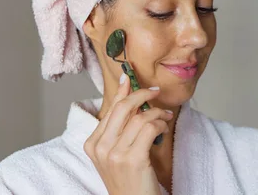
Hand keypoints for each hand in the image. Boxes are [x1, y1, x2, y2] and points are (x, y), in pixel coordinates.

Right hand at [84, 74, 171, 194]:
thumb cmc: (129, 179)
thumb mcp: (117, 152)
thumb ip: (121, 127)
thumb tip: (128, 95)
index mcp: (92, 144)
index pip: (109, 109)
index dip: (122, 91)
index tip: (130, 78)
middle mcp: (100, 148)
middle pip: (122, 107)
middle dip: (141, 94)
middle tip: (155, 91)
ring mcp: (114, 154)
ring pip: (140, 117)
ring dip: (157, 113)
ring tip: (165, 117)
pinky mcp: (133, 159)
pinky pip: (150, 128)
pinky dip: (161, 124)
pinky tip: (164, 128)